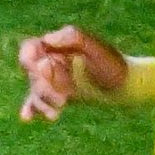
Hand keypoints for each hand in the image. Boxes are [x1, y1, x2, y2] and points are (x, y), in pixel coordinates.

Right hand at [15, 25, 131, 119]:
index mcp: (56, 46)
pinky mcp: (58, 96)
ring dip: (41, 102)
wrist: (128, 86)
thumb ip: (73, 37)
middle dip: (43, 88)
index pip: (29, 49)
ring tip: (55, 114)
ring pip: (35, 90)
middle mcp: (51, 62)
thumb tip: (46, 39)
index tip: (45, 69)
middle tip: (62, 100)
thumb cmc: (113, 64)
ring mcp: (53, 80)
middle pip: (32, 74)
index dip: (30, 60)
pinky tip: (26, 117)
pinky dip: (30, 108)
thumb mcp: (97, 47)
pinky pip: (37, 101)